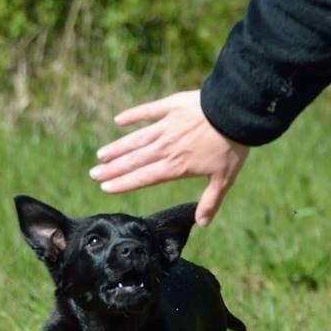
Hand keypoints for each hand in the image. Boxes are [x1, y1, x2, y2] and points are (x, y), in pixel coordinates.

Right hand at [89, 90, 249, 225]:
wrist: (236, 112)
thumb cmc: (232, 146)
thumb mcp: (224, 178)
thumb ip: (210, 201)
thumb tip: (201, 224)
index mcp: (176, 166)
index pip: (143, 177)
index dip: (123, 183)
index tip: (105, 187)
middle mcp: (165, 148)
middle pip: (133, 160)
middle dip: (112, 169)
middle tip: (93, 174)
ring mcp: (166, 126)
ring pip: (136, 139)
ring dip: (117, 148)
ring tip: (101, 155)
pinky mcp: (171, 106)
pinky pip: (147, 111)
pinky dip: (132, 116)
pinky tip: (118, 121)